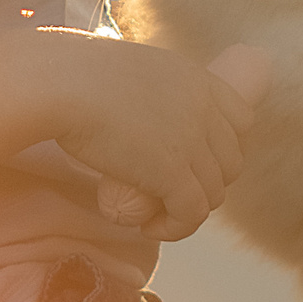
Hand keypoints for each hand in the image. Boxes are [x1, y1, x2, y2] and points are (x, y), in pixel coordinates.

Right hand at [92, 43, 271, 237]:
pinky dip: (175, 228)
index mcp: (198, 79)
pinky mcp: (173, 172)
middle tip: (170, 193)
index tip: (195, 160)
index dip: (224, 146)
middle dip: (206, 183)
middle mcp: (204, 108)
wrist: (60, 85)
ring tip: (156, 214)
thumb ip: (147, 93)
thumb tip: (134, 116)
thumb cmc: (74, 76)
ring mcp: (192, 141)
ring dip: (188, 210)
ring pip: (214, 193)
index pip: (242, 119)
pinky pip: (192, 214)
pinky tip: (148, 227)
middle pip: (231, 161)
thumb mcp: (129, 73)